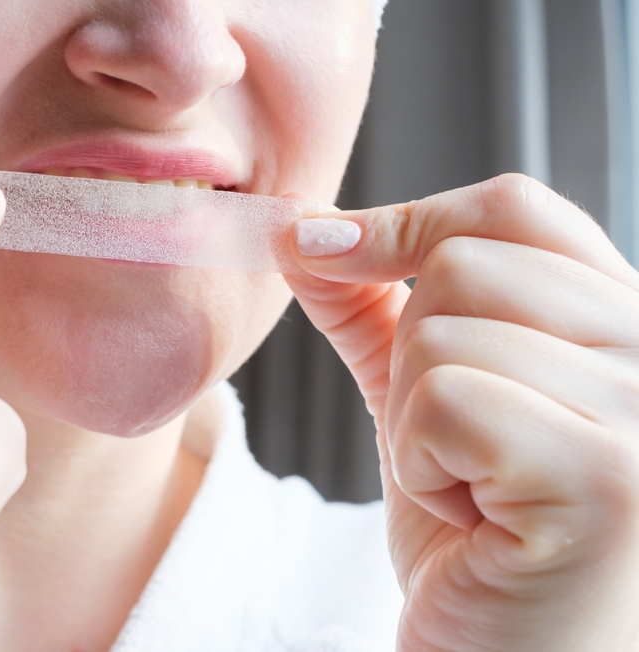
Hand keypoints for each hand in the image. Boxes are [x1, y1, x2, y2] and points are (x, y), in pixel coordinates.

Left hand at [285, 174, 638, 649]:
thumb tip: (307, 233)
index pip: (515, 208)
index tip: (325, 247)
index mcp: (621, 326)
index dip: (409, 219)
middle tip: (454, 445)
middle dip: (412, 355)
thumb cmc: (475, 543)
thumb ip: (374, 312)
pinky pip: (444, 402)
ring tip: (472, 489)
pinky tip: (472, 518)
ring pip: (443, 334)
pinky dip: (421, 465)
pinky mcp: (605, 478)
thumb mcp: (421, 403)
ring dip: (416, 425)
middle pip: (465, 263)